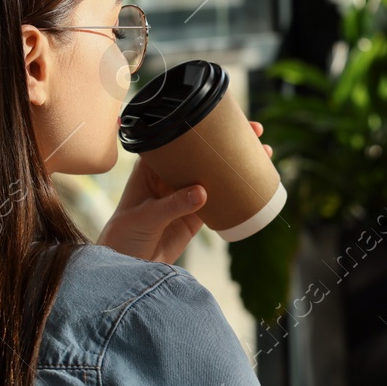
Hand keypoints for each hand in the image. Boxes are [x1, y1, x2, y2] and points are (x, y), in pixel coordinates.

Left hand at [97, 122, 271, 263]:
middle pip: (202, 152)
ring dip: (236, 164)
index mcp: (152, 167)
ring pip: (215, 174)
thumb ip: (173, 205)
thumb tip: (203, 193)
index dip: (200, 127)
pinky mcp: (196, 215)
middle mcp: (170, 176)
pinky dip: (236, 191)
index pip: (177, 139)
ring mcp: (185, 195)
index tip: (222, 119)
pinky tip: (252, 183)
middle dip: (227, 141)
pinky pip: (220, 199)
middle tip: (255, 130)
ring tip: (263, 152)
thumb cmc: (123, 235)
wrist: (127, 267)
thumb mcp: (145, 217)